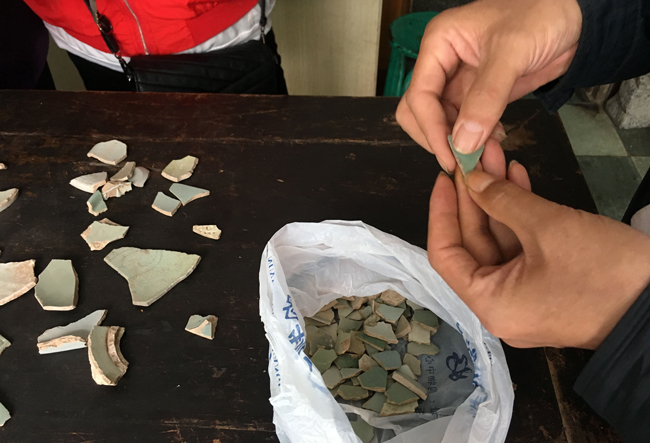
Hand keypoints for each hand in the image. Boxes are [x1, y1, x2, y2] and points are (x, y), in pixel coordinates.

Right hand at [396, 0, 581, 171]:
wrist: (574, 18)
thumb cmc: (542, 15)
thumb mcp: (512, 52)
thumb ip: (486, 97)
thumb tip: (463, 142)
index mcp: (439, 43)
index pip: (419, 96)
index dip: (431, 129)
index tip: (450, 155)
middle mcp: (442, 63)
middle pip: (418, 112)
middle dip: (436, 137)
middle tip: (461, 159)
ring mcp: (457, 81)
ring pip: (439, 122)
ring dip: (455, 141)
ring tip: (481, 152)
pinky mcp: (476, 96)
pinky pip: (462, 124)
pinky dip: (472, 138)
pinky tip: (492, 140)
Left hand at [428, 162, 649, 348]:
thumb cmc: (600, 269)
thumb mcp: (548, 227)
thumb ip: (502, 200)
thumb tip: (471, 179)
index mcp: (490, 302)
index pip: (445, 255)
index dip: (441, 212)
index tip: (444, 176)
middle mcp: (501, 303)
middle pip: (474, 243)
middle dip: (475, 195)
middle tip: (475, 155)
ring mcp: (525, 294)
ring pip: (500, 240)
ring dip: (499, 198)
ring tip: (497, 156)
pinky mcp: (548, 283)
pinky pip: (523, 246)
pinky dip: (521, 214)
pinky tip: (517, 177)